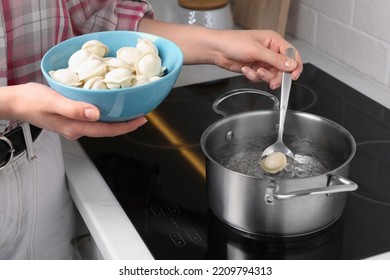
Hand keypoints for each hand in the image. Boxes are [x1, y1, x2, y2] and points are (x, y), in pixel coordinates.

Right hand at [3, 82, 146, 139]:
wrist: (15, 103)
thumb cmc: (31, 101)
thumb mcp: (53, 102)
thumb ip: (74, 108)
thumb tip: (96, 114)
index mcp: (75, 127)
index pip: (107, 130)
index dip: (126, 126)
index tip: (141, 120)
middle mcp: (77, 129)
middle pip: (107, 129)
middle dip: (125, 124)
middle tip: (141, 114)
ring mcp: (73, 126)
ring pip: (101, 125)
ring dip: (116, 119)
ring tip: (130, 110)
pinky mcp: (70, 119)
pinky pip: (93, 119)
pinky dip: (105, 114)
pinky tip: (108, 105)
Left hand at [211, 29, 302, 88]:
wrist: (216, 50)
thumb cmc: (233, 42)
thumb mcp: (257, 51)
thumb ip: (276, 60)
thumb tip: (292, 65)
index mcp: (274, 41)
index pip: (292, 54)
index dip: (295, 67)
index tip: (293, 77)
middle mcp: (270, 51)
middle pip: (283, 69)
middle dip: (277, 76)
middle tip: (273, 82)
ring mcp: (262, 61)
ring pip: (271, 75)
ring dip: (263, 76)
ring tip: (255, 71)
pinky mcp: (254, 68)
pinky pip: (260, 78)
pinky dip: (253, 76)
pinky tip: (245, 69)